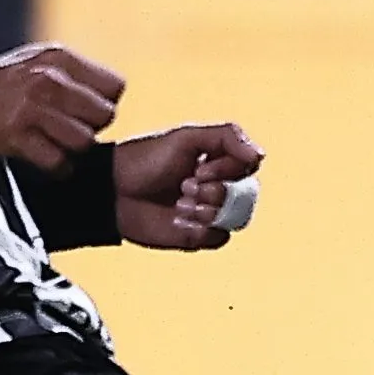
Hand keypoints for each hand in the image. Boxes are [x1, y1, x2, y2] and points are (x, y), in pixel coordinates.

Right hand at [0, 42, 122, 169]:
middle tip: (70, 128)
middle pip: (105, 115)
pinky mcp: (15, 134)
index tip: (87, 110)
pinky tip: (43, 155)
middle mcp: (49, 79)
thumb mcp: (40, 62)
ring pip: (84, 140)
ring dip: (73, 148)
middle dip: (92, 127)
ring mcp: (32, 107)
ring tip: (55, 142)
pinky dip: (55, 166)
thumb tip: (111, 94)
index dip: (105, 103)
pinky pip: (57, 160)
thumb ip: (76, 75)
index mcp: (60, 59)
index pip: (115, 87)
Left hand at [110, 122, 262, 248]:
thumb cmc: (145, 160)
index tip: (200, 166)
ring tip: (180, 203)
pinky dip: (202, 228)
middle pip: (247, 193)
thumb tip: (260, 156)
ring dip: (208, 209)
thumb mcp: (187, 137)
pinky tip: (178, 219)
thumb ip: (227, 137)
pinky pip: (220, 237)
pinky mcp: (198, 236)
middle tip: (186, 185)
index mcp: (220, 161)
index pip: (249, 166)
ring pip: (237, 217)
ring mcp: (209, 212)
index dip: (229, 168)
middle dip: (217, 189)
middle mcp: (219, 186)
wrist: (113, 190)